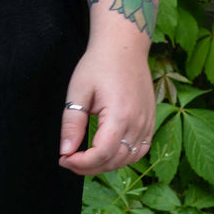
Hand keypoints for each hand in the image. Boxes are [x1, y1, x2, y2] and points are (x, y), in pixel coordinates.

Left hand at [59, 38, 154, 174]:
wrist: (124, 46)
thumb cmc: (99, 64)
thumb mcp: (78, 90)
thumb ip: (72, 122)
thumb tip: (65, 151)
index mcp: (120, 115)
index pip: (102, 154)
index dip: (81, 163)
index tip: (63, 159)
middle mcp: (139, 124)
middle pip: (115, 160)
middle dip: (89, 166)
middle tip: (68, 160)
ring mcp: (148, 124)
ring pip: (128, 159)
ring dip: (105, 164)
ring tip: (84, 158)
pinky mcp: (150, 122)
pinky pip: (139, 150)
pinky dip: (123, 157)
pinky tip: (106, 152)